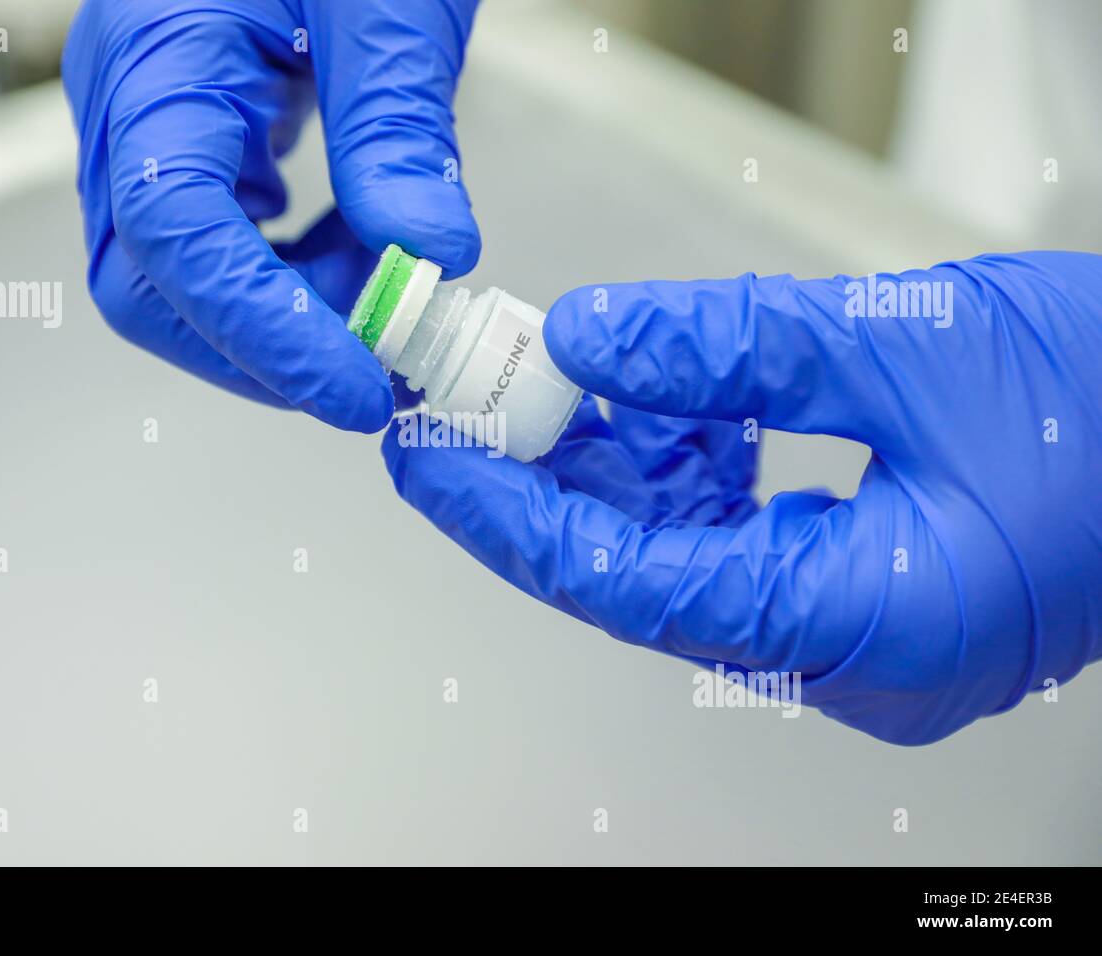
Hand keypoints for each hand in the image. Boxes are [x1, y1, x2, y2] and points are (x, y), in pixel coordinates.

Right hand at [62, 0, 480, 430]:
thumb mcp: (389, 1)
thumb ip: (398, 129)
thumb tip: (428, 257)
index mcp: (159, 56)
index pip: (175, 232)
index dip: (262, 330)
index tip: (355, 388)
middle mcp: (132, 101)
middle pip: (150, 284)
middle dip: (261, 350)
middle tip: (373, 378)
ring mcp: (154, 123)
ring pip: (181, 278)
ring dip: (286, 320)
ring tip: (388, 305)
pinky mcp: (195, 137)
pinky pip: (222, 240)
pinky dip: (293, 277)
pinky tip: (362, 260)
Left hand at [382, 252, 1101, 743]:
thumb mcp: (901, 344)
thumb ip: (727, 347)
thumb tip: (591, 340)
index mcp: (867, 628)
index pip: (630, 584)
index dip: (513, 519)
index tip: (431, 462)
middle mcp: (851, 653)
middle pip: (644, 571)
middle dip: (553, 482)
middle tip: (469, 405)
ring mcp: (857, 627)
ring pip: (686, 552)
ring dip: (617, 466)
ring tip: (550, 381)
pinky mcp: (864, 586)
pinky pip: (740, 536)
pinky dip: (687, 468)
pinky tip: (653, 402)